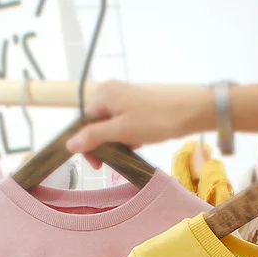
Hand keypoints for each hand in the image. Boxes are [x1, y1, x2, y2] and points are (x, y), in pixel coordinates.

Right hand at [67, 82, 213, 167]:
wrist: (189, 112)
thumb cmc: (153, 121)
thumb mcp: (120, 132)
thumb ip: (93, 137)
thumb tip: (69, 144)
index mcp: (102, 94)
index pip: (83, 123)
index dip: (87, 145)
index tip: (98, 165)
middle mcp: (110, 91)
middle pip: (96, 123)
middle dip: (103, 144)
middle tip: (114, 160)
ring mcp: (124, 96)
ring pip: (110, 125)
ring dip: (117, 141)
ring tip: (131, 148)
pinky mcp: (137, 103)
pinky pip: (123, 122)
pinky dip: (128, 135)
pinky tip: (138, 142)